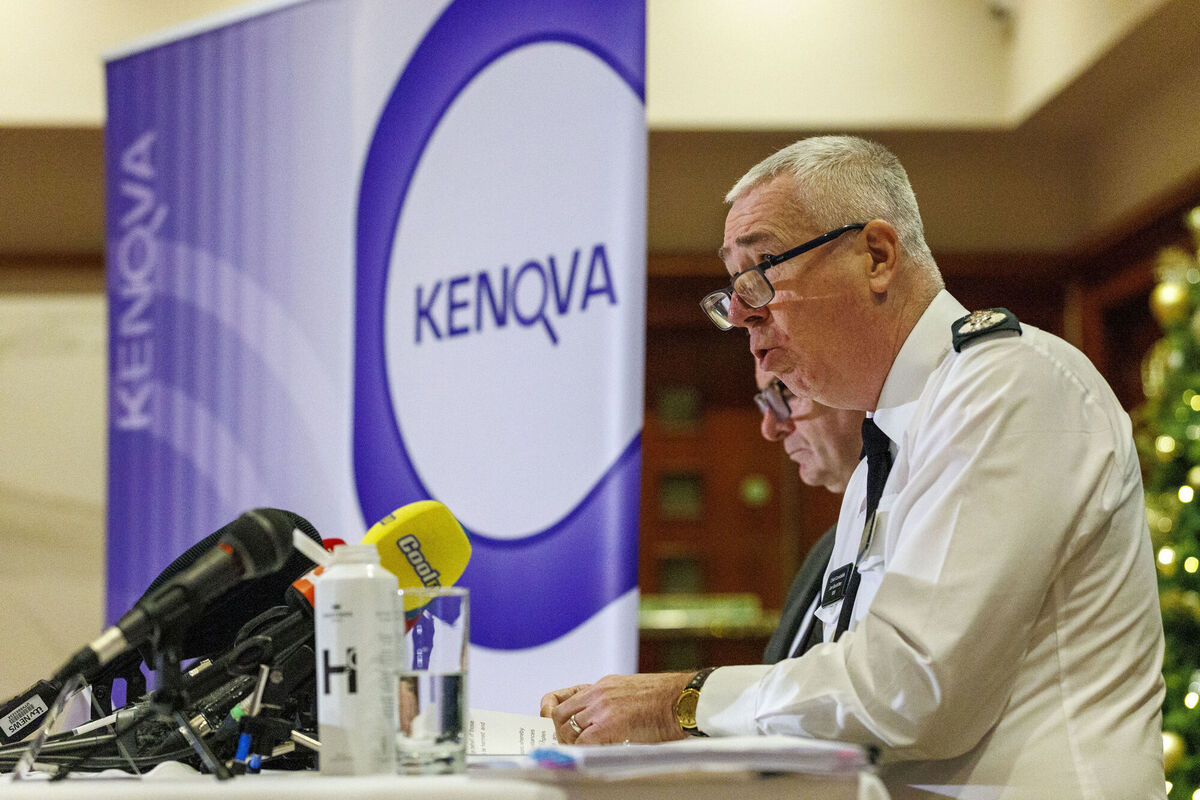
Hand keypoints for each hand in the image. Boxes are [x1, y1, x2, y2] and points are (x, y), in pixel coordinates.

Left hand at [539, 672, 692, 744]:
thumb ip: (612, 702)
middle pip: (559, 712)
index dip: (552, 708)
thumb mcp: (632, 691)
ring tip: (578, 753)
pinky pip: (582, 742)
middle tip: (564, 745)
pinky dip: (579, 751)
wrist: (683, 699)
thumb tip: (599, 726)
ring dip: (569, 743)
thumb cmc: (666, 700)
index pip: (566, 695)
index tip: (548, 719)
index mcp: (604, 684)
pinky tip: (588, 756)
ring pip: (566, 728)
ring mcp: (601, 708)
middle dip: (557, 731)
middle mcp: (598, 693)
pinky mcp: (609, 725)